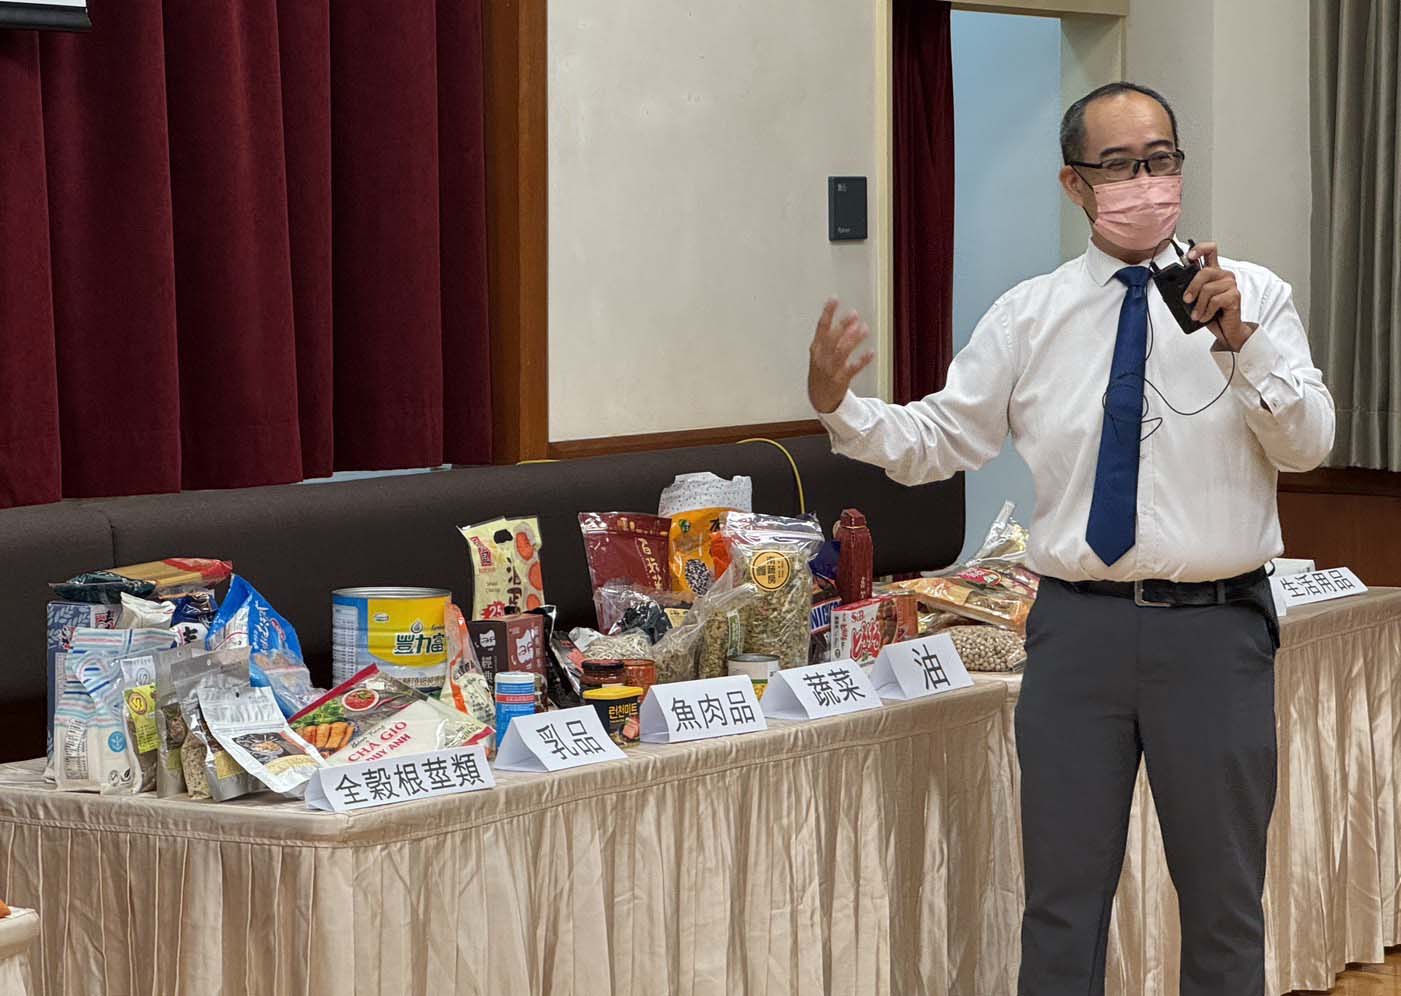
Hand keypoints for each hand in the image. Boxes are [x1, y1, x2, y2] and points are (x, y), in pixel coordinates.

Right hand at [808, 298, 873, 413]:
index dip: (827, 313)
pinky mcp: (840, 380)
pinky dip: (861, 361)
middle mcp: (822, 358)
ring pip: (841, 352)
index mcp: (816, 349)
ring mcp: (830, 369)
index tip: (834, 299)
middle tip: (854, 314)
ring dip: (853, 340)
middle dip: (842, 325)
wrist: (819, 398)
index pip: (821, 327)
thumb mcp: (823, 352)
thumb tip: (852, 320)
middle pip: (831, 338)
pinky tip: (871, 352)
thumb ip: (836, 336)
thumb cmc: (822, 371)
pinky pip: (852, 369)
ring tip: (864, 329)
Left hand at [1184, 241, 1255, 350]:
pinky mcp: (1235, 296)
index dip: (1200, 249)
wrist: (1225, 329)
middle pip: (1205, 272)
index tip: (1189, 256)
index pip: (1210, 251)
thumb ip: (1190, 289)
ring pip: (1208, 289)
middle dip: (1192, 287)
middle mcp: (1223, 275)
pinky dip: (1206, 312)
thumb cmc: (1211, 313)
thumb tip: (1177, 288)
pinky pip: (1215, 301)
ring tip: (1197, 315)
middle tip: (1186, 300)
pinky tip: (1205, 317)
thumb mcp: (1196, 300)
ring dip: (1199, 305)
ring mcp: (1230, 285)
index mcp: (1213, 272)